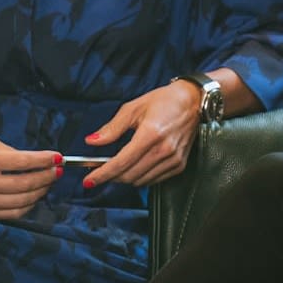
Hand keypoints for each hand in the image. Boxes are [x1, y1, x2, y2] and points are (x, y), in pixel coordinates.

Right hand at [0, 139, 61, 220]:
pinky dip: (28, 206)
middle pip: (23, 184)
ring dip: (40, 192)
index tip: (58, 157)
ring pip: (20, 201)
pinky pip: (11, 214)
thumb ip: (9, 152)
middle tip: (58, 170)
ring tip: (49, 182)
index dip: (43, 160)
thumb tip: (35, 160)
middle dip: (46, 177)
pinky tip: (35, 196)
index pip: (20, 162)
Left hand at [81, 80, 201, 187]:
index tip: (89, 180)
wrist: (193, 101)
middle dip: (111, 176)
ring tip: (117, 167)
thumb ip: (112, 128)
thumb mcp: (133, 108)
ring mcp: (173, 159)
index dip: (102, 174)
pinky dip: (140, 177)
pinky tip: (135, 167)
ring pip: (140, 181)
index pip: (121, 162)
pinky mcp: (179, 165)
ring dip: (124, 178)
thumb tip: (92, 141)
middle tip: (100, 170)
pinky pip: (153, 180)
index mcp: (150, 134)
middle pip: (129, 175)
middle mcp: (163, 150)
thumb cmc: (164, 101)